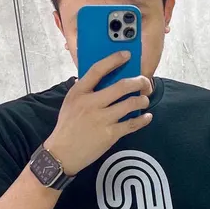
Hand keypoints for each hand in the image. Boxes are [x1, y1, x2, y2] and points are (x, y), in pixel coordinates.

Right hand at [44, 51, 152, 175]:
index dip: (114, 59)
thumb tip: (98, 77)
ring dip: (142, 100)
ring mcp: (101, 119)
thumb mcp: (70, 103)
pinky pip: (132, 124)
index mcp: (79, 92)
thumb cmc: (67, 127)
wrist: (62, 153)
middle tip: (144, 83)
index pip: (98, 70)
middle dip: (138, 82)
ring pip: (130, 104)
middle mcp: (91, 103)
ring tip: (144, 100)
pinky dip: (142, 119)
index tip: (126, 55)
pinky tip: (146, 117)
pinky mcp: (110, 134)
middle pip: (121, 86)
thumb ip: (84, 90)